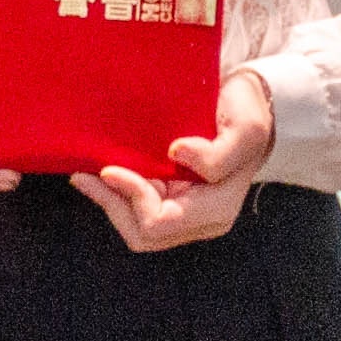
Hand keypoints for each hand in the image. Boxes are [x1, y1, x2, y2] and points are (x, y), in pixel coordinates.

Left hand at [71, 69, 274, 252]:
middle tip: (86, 175)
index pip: (159, 223)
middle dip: (112, 205)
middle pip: (143, 234)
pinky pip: (138, 212)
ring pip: (136, 228)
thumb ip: (217, 154)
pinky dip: (118, 196)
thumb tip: (178, 154)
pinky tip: (104, 175)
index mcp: (217, 210)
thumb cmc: (248, 116)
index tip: (109, 169)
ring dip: (111, 203)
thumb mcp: (246, 129)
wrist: (254, 107)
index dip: (130, 198)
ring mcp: (187, 214)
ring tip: (87, 176)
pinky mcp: (175, 201)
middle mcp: (201, 220)